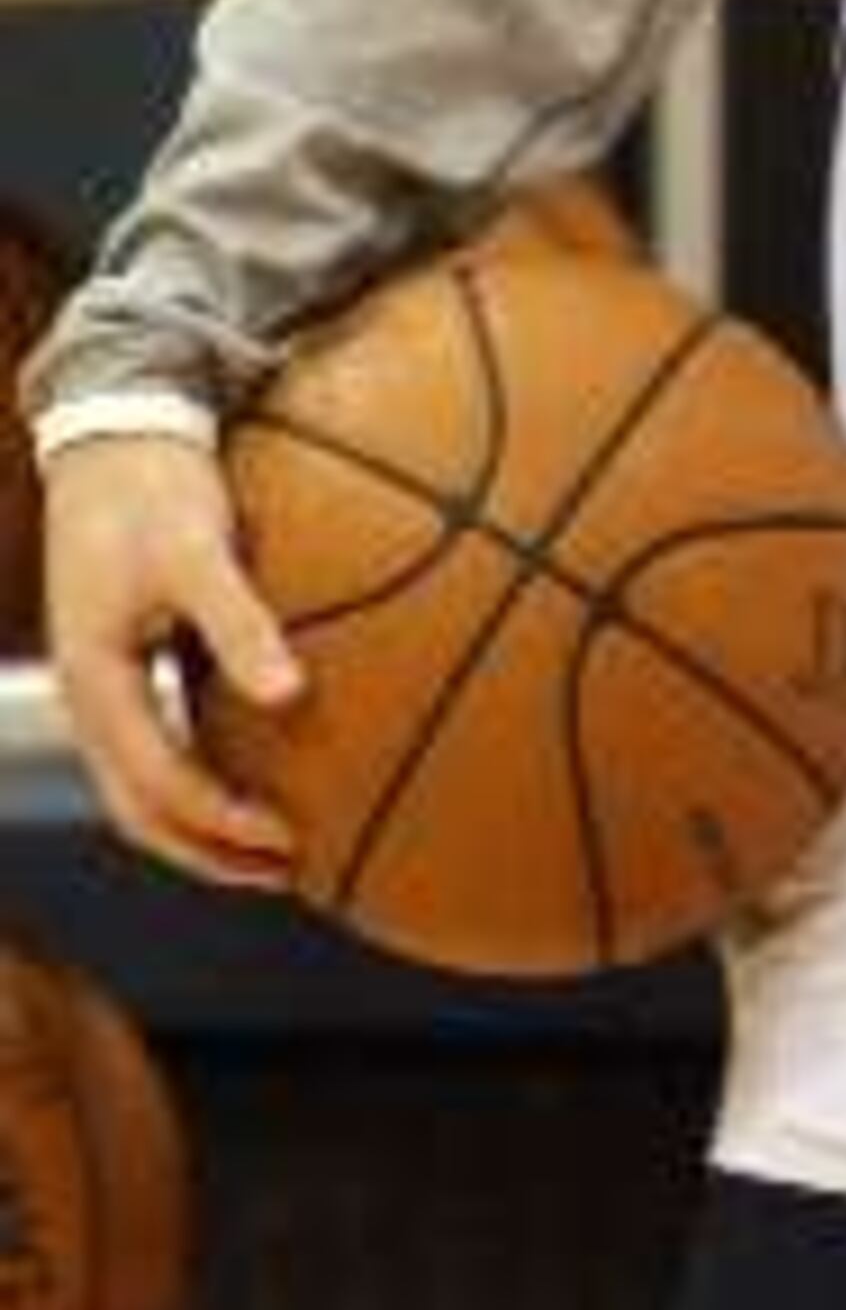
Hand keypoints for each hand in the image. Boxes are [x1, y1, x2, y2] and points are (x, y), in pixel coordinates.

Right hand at [42, 434, 303, 888]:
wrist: (116, 436)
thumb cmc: (154, 489)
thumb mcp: (196, 552)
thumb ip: (238, 624)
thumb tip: (289, 694)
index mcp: (97, 683)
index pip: (158, 785)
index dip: (221, 824)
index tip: (289, 842)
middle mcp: (92, 698)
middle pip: (140, 811)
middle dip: (206, 852)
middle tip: (285, 873)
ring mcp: (104, 685)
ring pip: (142, 786)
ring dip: (200, 825)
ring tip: (272, 847)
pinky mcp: (126, 663)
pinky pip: (155, 746)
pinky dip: (196, 779)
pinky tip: (250, 772)